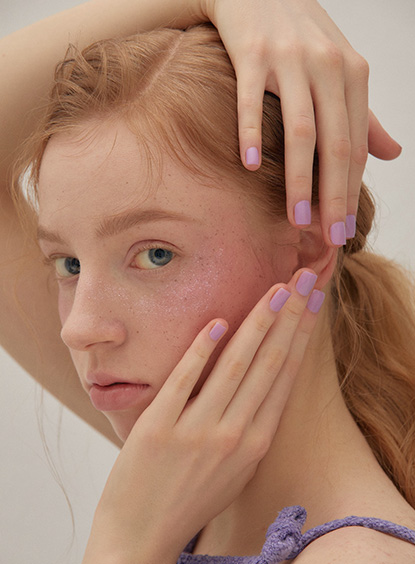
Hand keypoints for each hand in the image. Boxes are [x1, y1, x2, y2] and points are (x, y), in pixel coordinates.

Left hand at [82, 269, 323, 563]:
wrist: (141, 535)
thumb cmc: (191, 497)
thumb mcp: (236, 467)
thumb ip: (251, 425)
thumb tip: (264, 379)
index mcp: (255, 443)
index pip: (285, 377)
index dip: (301, 336)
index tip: (312, 303)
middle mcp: (234, 435)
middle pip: (269, 364)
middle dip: (290, 317)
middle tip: (305, 279)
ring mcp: (196, 431)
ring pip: (236, 366)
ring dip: (258, 323)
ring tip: (276, 290)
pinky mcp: (159, 428)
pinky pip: (185, 379)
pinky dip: (202, 349)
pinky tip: (217, 323)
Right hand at [201, 0, 401, 246]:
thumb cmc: (301, 38)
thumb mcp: (341, 72)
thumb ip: (365, 116)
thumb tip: (393, 154)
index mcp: (353, 74)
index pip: (356, 147)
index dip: (351, 192)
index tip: (343, 230)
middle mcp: (328, 66)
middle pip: (335, 144)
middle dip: (333, 196)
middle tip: (327, 237)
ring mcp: (290, 59)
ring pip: (300, 129)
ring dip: (298, 179)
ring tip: (296, 218)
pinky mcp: (253, 54)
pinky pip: (251, 100)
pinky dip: (250, 134)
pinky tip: (249, 167)